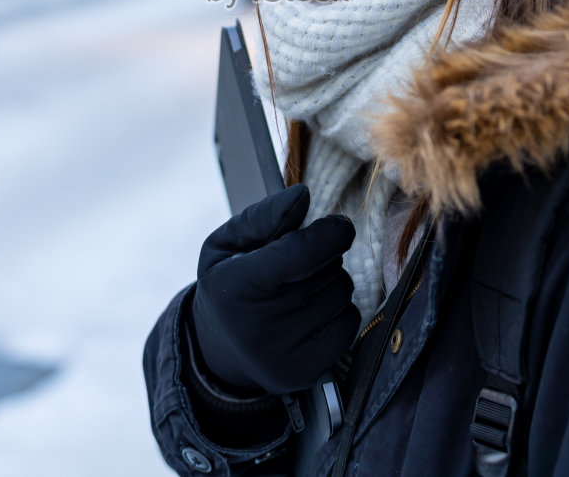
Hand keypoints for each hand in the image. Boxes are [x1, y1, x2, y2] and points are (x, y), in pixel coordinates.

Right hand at [187, 184, 360, 396]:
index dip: (330, 233)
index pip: (301, 252)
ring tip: (304, 288)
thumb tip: (302, 195)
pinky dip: (341, 311)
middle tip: (301, 264)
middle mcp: (259, 326)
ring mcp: (283, 354)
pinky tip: (315, 312)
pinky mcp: (304, 373)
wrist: (218, 350)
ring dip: (333, 282)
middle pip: (328, 270)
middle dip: (325, 256)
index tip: (338, 225)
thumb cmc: (228, 285)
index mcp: (236, 286)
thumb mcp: (227, 244)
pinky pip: (349, 326)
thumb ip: (263, 216)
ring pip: (342, 295)